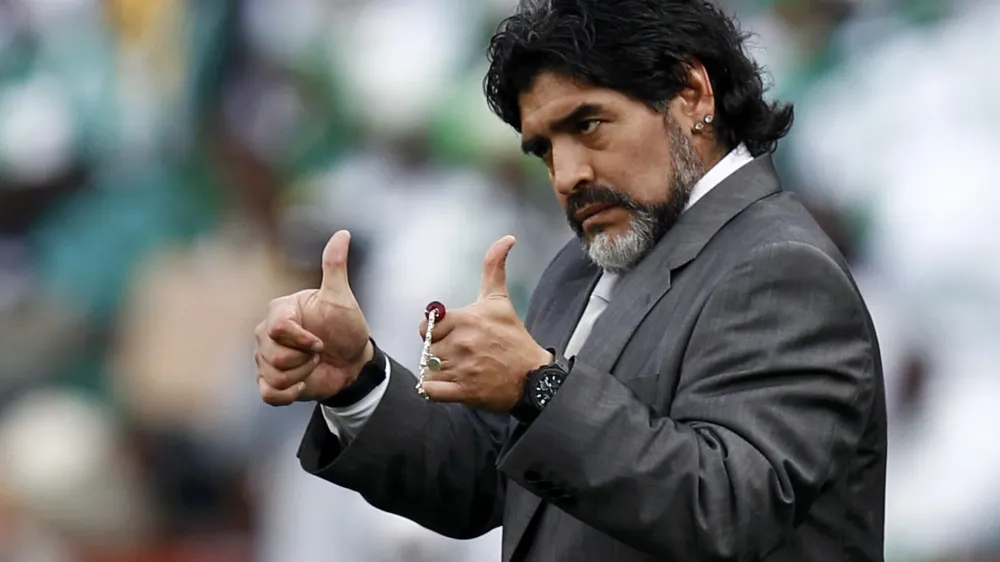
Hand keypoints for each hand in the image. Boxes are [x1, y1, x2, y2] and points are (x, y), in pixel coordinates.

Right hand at [255, 230, 372, 405]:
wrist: (352, 362)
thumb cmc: (346, 326)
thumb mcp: (342, 298)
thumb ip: (335, 267)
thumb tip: (342, 233)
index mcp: (279, 310)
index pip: (278, 328)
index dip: (301, 339)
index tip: (320, 341)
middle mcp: (264, 333)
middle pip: (274, 355)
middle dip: (305, 359)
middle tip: (319, 352)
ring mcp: (264, 358)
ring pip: (274, 374)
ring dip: (302, 375)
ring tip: (313, 365)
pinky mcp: (269, 382)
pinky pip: (268, 393)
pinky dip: (289, 393)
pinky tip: (303, 385)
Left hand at [418, 236, 552, 410]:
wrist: (532, 376)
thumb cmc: (513, 338)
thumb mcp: (499, 300)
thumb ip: (494, 267)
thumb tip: (506, 238)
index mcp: (466, 319)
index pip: (427, 326)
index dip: (437, 332)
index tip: (454, 336)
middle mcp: (462, 343)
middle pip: (428, 348)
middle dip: (440, 352)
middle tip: (462, 354)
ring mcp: (462, 369)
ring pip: (429, 368)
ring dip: (439, 371)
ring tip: (461, 369)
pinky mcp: (463, 392)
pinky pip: (429, 390)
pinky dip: (433, 390)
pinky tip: (449, 385)